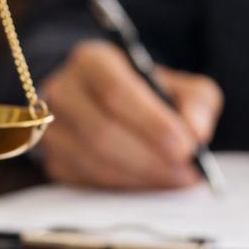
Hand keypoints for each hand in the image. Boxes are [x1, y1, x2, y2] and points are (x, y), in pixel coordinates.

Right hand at [39, 40, 222, 188]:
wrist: (104, 103)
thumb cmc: (146, 94)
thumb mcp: (178, 85)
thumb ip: (196, 103)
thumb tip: (197, 132)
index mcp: (92, 61)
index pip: (115, 92)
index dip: (152, 123)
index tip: (186, 147)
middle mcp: (62, 91)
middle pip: (101, 132)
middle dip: (149, 159)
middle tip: (186, 173)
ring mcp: (51, 129)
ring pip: (92, 161)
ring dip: (140, 177)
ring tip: (175, 180)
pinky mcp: (53, 160)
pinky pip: (88, 181)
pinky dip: (124, 187)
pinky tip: (150, 183)